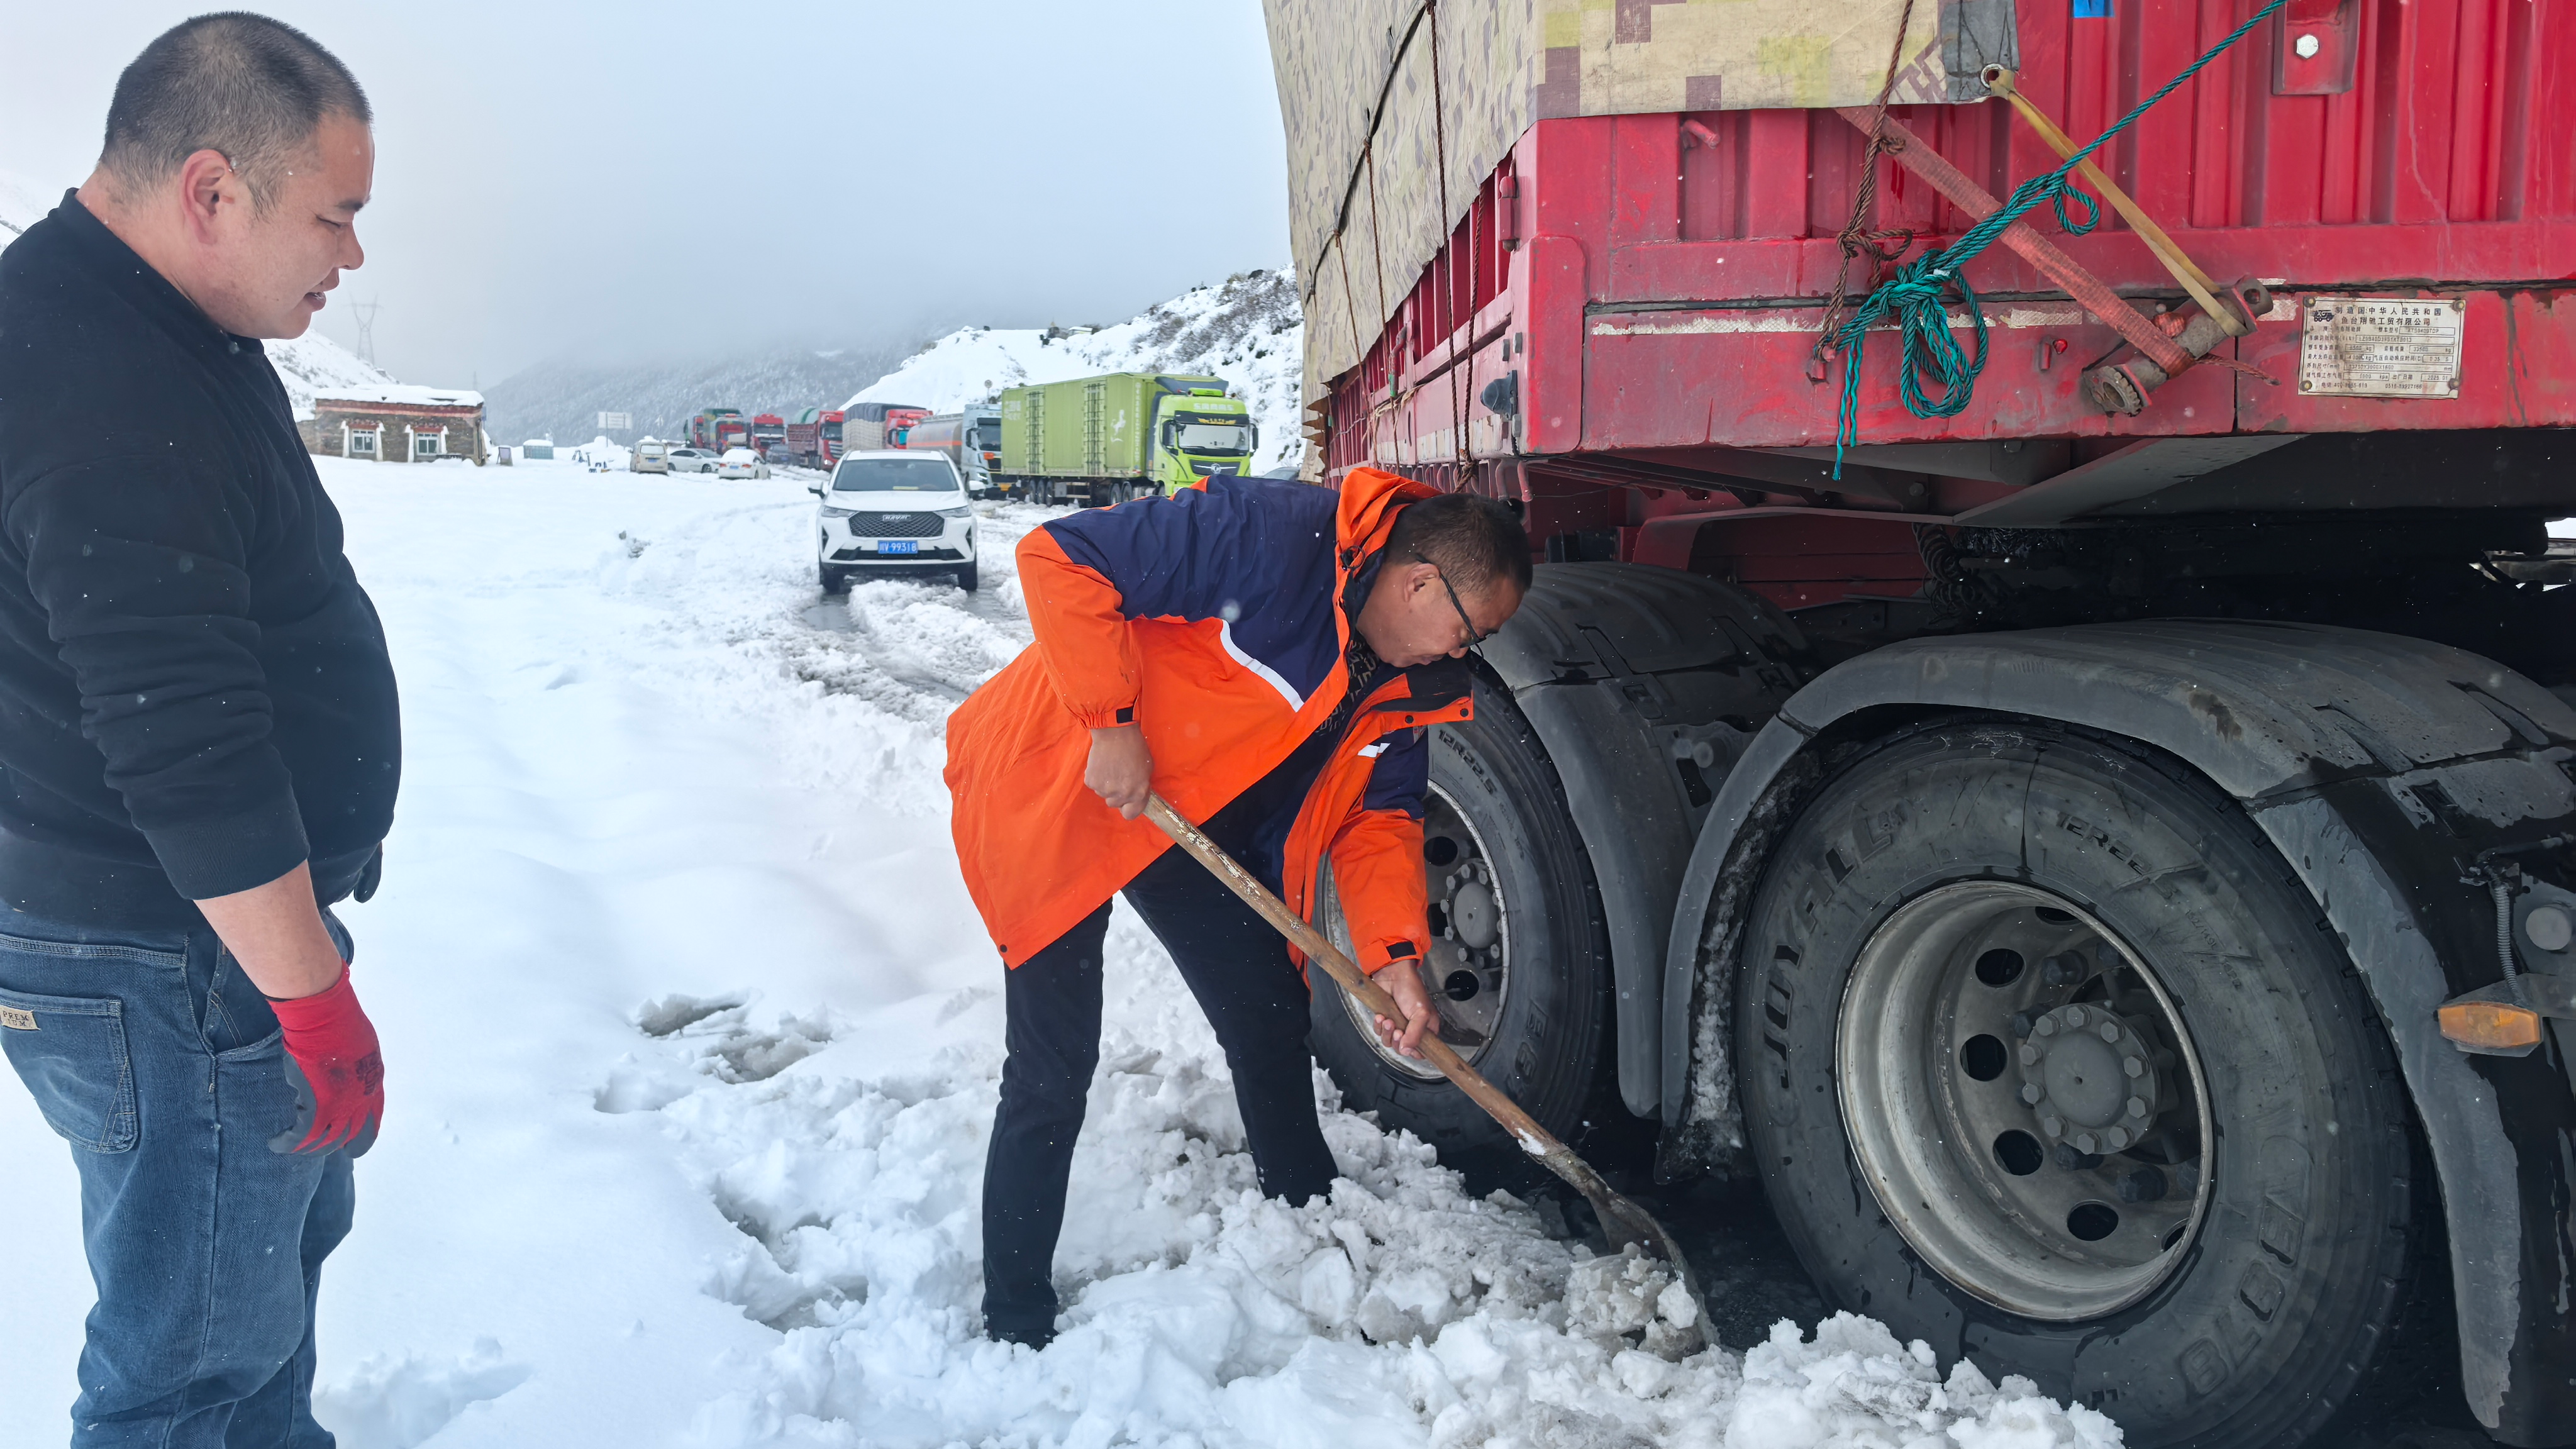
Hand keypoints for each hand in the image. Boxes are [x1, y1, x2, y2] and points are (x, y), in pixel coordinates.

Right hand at [266, 965, 383, 1154]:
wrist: (324, 1019)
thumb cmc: (341, 1021)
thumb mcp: (361, 1046)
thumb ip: (356, 1065)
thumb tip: (347, 1074)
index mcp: (373, 1083)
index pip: (374, 1118)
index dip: (364, 1133)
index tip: (355, 1142)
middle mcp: (360, 1099)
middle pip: (352, 1135)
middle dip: (340, 1147)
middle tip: (324, 1151)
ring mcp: (340, 1105)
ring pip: (325, 1140)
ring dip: (309, 1148)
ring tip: (296, 1148)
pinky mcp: (316, 1106)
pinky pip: (301, 1135)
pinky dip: (288, 1142)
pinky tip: (278, 1143)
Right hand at [1085, 723, 1152, 819]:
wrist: (1115, 732)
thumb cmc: (1134, 747)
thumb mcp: (1147, 769)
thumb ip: (1141, 787)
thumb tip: (1134, 796)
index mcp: (1138, 793)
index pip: (1130, 814)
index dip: (1128, 807)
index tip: (1127, 801)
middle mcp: (1122, 794)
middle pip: (1114, 803)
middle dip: (1116, 793)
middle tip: (1118, 776)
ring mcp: (1105, 789)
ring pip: (1103, 794)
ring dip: (1106, 784)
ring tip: (1111, 767)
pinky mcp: (1091, 781)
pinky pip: (1093, 784)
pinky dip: (1096, 777)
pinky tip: (1102, 764)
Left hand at [1372, 962, 1436, 1059]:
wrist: (1393, 974)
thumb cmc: (1411, 990)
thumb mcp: (1421, 1013)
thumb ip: (1415, 1034)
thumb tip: (1406, 1050)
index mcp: (1426, 1029)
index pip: (1421, 1051)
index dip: (1413, 1052)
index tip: (1408, 1046)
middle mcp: (1412, 1029)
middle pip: (1402, 1048)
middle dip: (1397, 1041)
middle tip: (1398, 1031)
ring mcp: (1397, 1025)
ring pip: (1389, 1041)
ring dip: (1387, 1033)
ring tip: (1388, 1020)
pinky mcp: (1384, 1019)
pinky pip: (1379, 1031)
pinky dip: (1378, 1026)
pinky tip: (1380, 1016)